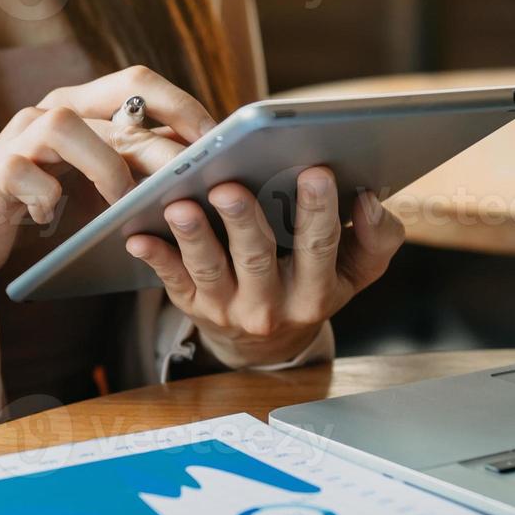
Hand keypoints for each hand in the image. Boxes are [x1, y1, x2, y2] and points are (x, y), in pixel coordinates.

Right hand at [0, 67, 208, 293]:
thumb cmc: (40, 206)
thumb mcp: (93, 181)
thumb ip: (134, 167)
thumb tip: (204, 170)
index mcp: (82, 107)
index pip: (137, 83)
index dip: (180, 104)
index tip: (218, 140)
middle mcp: (51, 112)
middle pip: (117, 107)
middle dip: (161, 147)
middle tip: (189, 184)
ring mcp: (20, 138)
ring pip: (67, 126)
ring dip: (106, 167)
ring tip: (123, 204)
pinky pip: (27, 176)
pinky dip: (47, 199)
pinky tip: (51, 218)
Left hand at [125, 167, 405, 369]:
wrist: (268, 343)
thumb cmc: (312, 284)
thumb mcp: (355, 272)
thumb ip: (376, 238)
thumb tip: (370, 200)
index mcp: (316, 292)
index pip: (322, 247)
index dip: (320, 211)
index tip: (317, 171)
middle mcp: (271, 306)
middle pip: (258, 259)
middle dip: (244, 222)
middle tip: (231, 188)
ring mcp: (227, 308)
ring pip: (209, 270)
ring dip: (193, 237)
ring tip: (180, 206)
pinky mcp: (192, 305)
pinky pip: (171, 282)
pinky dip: (155, 257)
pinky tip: (138, 235)